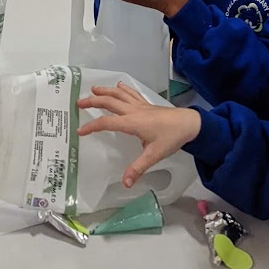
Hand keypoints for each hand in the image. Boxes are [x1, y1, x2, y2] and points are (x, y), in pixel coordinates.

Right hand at [76, 82, 201, 186]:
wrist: (189, 123)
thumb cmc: (171, 138)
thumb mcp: (154, 155)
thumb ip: (138, 168)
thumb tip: (125, 183)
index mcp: (132, 123)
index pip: (106, 122)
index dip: (91, 126)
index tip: (80, 131)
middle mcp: (133, 111)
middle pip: (109, 102)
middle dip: (93, 101)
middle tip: (79, 103)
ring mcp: (140, 106)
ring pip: (119, 94)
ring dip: (105, 91)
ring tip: (93, 89)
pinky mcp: (147, 104)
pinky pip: (132, 93)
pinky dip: (123, 89)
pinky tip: (119, 85)